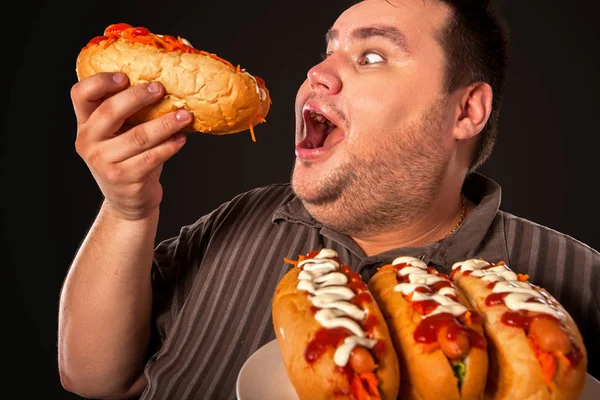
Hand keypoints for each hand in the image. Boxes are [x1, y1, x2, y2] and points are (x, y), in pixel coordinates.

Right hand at [71, 72, 190, 219]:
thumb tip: (167, 79)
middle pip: (110, 111)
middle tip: (161, 88)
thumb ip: (132, 111)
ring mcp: (104, 162)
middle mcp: (89, 141)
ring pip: (138, 136)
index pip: (81, 94)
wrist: (129, 200)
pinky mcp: (124, 178)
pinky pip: (150, 158)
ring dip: (165, 123)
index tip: (125, 76)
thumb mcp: (122, 133)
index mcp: (86, 124)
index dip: (100, 82)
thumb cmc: (130, 157)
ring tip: (185, 115)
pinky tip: (181, 139)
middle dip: (138, 97)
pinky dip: (169, 146)